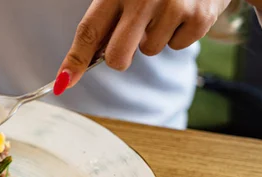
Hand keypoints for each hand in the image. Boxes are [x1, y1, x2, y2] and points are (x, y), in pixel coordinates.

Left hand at [53, 0, 230, 94]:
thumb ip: (106, 21)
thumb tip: (78, 66)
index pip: (88, 32)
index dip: (74, 61)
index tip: (62, 83)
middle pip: (117, 57)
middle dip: (120, 57)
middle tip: (132, 36)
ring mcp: (172, 6)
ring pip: (149, 50)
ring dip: (155, 36)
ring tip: (165, 9)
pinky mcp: (199, 15)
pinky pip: (178, 46)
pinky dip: (180, 33)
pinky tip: (185, 10)